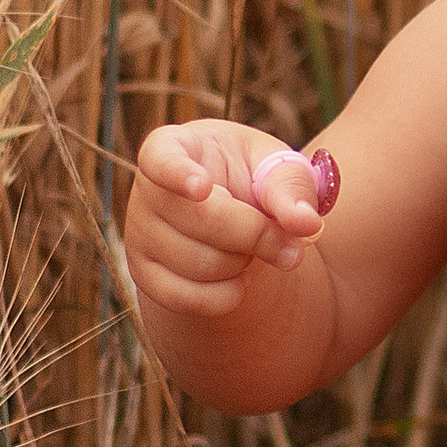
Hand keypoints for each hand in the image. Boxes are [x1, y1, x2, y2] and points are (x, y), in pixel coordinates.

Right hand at [127, 119, 339, 319]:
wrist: (232, 217)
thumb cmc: (252, 178)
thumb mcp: (276, 167)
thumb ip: (292, 188)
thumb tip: (306, 224)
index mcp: (172, 147)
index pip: (161, 158)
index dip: (178, 173)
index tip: (201, 187)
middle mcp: (146, 192)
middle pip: (202, 220)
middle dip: (257, 233)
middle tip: (287, 237)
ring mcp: (140, 237)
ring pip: (201, 264)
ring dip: (245, 262)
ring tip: (252, 246)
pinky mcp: (145, 277)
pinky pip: (190, 299)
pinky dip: (229, 294)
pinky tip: (240, 275)